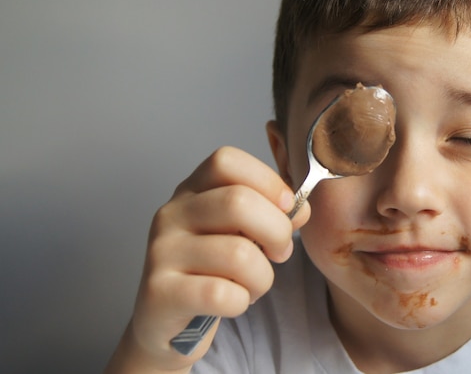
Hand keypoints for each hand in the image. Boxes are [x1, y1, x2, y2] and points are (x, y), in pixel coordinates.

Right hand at [105, 146, 308, 372]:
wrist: (167, 320)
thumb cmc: (211, 269)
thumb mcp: (240, 232)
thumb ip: (272, 214)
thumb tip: (300, 209)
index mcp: (192, 190)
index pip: (227, 161)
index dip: (268, 181)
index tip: (286, 209)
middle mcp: (172, 213)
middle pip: (238, 202)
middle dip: (277, 232)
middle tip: (280, 253)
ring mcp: (162, 252)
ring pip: (239, 255)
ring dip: (262, 277)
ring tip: (253, 284)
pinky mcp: (160, 292)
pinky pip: (223, 294)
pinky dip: (242, 301)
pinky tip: (234, 302)